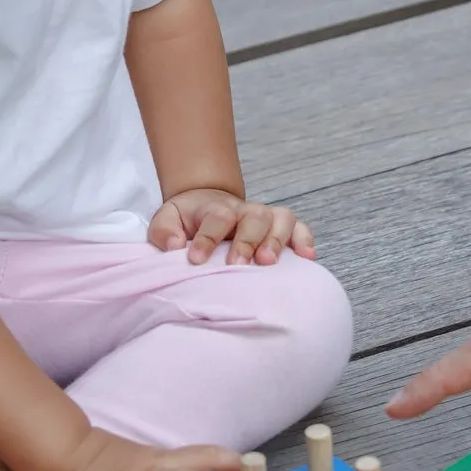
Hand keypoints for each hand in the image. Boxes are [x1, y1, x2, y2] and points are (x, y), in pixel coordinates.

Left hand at [149, 187, 317, 265]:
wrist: (207, 206)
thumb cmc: (187, 222)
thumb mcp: (166, 220)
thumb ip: (164, 231)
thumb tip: (176, 245)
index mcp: (215, 208)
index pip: (216, 217)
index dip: (208, 237)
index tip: (197, 259)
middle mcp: (244, 211)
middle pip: (254, 217)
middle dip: (247, 240)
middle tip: (237, 264)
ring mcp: (266, 218)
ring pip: (281, 219)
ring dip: (277, 240)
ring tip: (269, 262)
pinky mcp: (282, 228)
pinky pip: (300, 228)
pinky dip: (305, 240)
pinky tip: (307, 258)